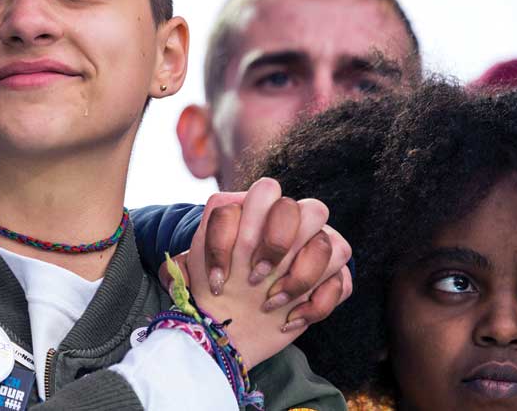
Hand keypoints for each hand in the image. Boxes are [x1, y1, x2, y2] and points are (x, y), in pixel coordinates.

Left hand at [182, 178, 351, 365]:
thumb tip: (174, 267)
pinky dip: (315, 304)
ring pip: (333, 244)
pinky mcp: (331, 280)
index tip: (220, 276)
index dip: (239, 233)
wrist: (232, 324)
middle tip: (253, 277)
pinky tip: (289, 319)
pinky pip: (342, 281)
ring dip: (300, 277)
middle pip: (306, 207)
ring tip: (270, 303)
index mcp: (257, 210)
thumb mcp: (193, 271)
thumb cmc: (213, 288)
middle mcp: (290, 224)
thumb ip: (184, 259)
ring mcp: (315, 249)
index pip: (264, 192)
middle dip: (278, 243)